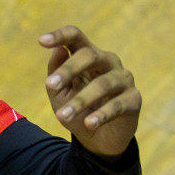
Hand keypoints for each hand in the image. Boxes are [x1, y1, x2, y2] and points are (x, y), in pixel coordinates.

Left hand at [39, 26, 140, 157]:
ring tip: (63, 116)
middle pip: (90, 55)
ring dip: (80, 100)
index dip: (60, 36)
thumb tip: (58, 50)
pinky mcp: (134, 99)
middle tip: (51, 85)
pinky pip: (117, 104)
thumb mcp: (59, 93)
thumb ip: (56, 72)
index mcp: (87, 56)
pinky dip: (102, 114)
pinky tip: (89, 124)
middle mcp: (108, 61)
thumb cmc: (77, 110)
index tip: (41, 41)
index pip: (76, 37)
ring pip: (102, 84)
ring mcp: (123, 78)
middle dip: (69, 69)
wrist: (98, 139)